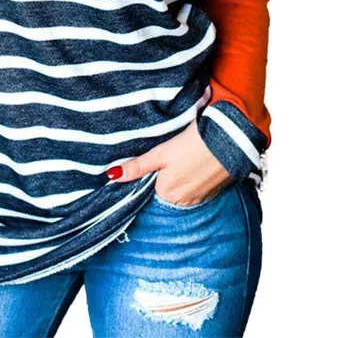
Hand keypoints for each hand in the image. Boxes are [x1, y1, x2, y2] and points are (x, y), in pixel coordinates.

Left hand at [106, 121, 232, 205]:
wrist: (231, 140)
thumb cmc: (193, 144)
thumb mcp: (161, 153)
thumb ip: (137, 166)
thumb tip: (111, 176)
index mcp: (166, 194)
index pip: (149, 191)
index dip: (148, 177)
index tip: (152, 164)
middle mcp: (183, 202)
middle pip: (165, 192)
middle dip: (164, 179)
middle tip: (168, 159)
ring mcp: (200, 198)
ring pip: (182, 191)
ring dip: (180, 180)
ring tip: (182, 160)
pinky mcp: (214, 192)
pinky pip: (197, 190)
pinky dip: (195, 180)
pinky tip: (195, 164)